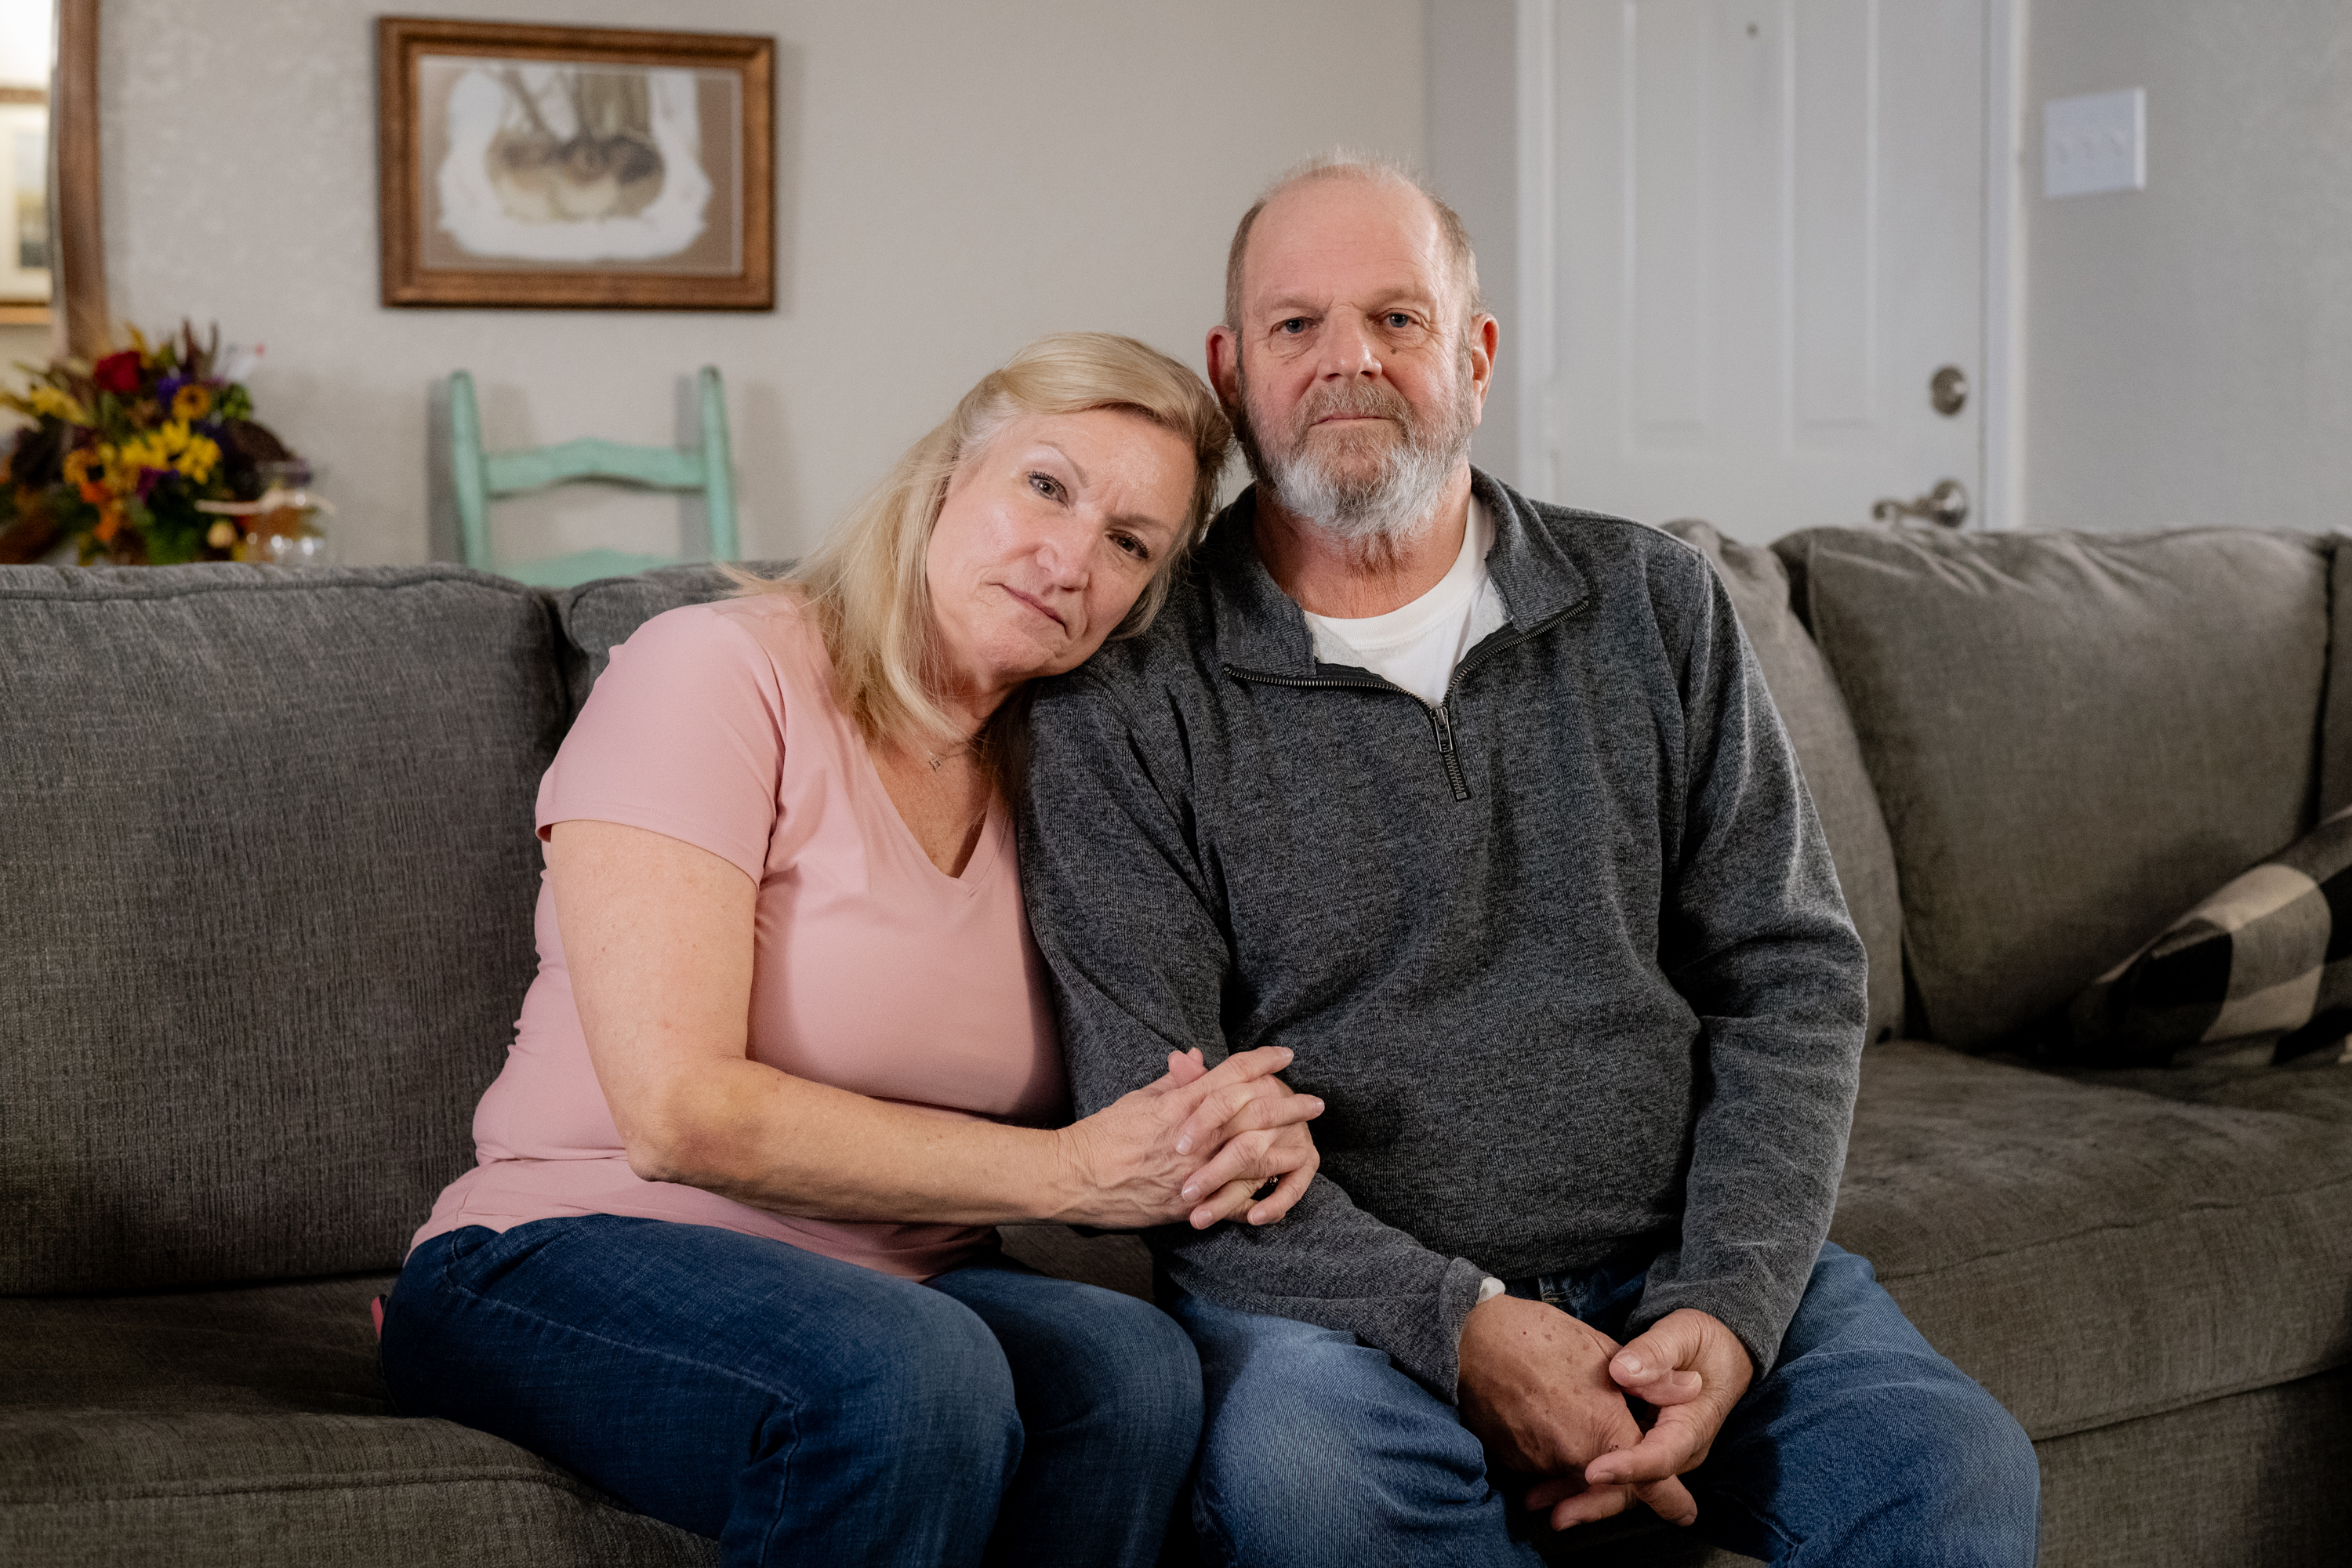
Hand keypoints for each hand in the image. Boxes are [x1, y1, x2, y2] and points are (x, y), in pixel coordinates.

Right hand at [1051, 1046, 1321, 1229]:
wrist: (1074, 1177)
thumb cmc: (1102, 1134)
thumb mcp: (1139, 1099)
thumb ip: (1173, 1082)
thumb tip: (1195, 1058)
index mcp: (1179, 1103)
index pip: (1231, 1073)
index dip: (1262, 1061)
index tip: (1285, 1056)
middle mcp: (1191, 1134)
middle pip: (1252, 1111)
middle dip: (1288, 1104)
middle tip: (1315, 1101)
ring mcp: (1192, 1170)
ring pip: (1250, 1153)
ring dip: (1284, 1146)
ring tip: (1308, 1142)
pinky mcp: (1188, 1203)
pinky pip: (1232, 1197)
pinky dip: (1257, 1192)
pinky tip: (1279, 1186)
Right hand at [1456, 1294, 1697, 1529]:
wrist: (1471, 1340)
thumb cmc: (1538, 1337)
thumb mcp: (1604, 1348)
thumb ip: (1652, 1379)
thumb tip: (1691, 1388)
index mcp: (1604, 1428)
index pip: (1651, 1482)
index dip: (1673, 1501)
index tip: (1686, 1512)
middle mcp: (1574, 1457)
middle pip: (1611, 1489)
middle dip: (1622, 1485)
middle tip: (1631, 1474)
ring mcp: (1541, 1463)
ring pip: (1575, 1479)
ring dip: (1585, 1468)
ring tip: (1579, 1440)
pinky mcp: (1514, 1462)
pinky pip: (1545, 1470)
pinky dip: (1554, 1458)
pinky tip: (1548, 1427)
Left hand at [1534, 1309, 1750, 1522]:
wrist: (1717, 1353)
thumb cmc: (1699, 1342)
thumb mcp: (1682, 1336)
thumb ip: (1655, 1352)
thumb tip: (1623, 1372)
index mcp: (1691, 1427)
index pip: (1660, 1456)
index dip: (1627, 1467)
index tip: (1593, 1471)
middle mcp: (1676, 1451)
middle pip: (1639, 1488)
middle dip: (1597, 1501)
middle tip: (1557, 1512)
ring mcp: (1658, 1454)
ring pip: (1623, 1487)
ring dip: (1581, 1496)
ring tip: (1539, 1502)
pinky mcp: (1641, 1450)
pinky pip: (1615, 1472)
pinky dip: (1581, 1479)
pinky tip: (1547, 1484)